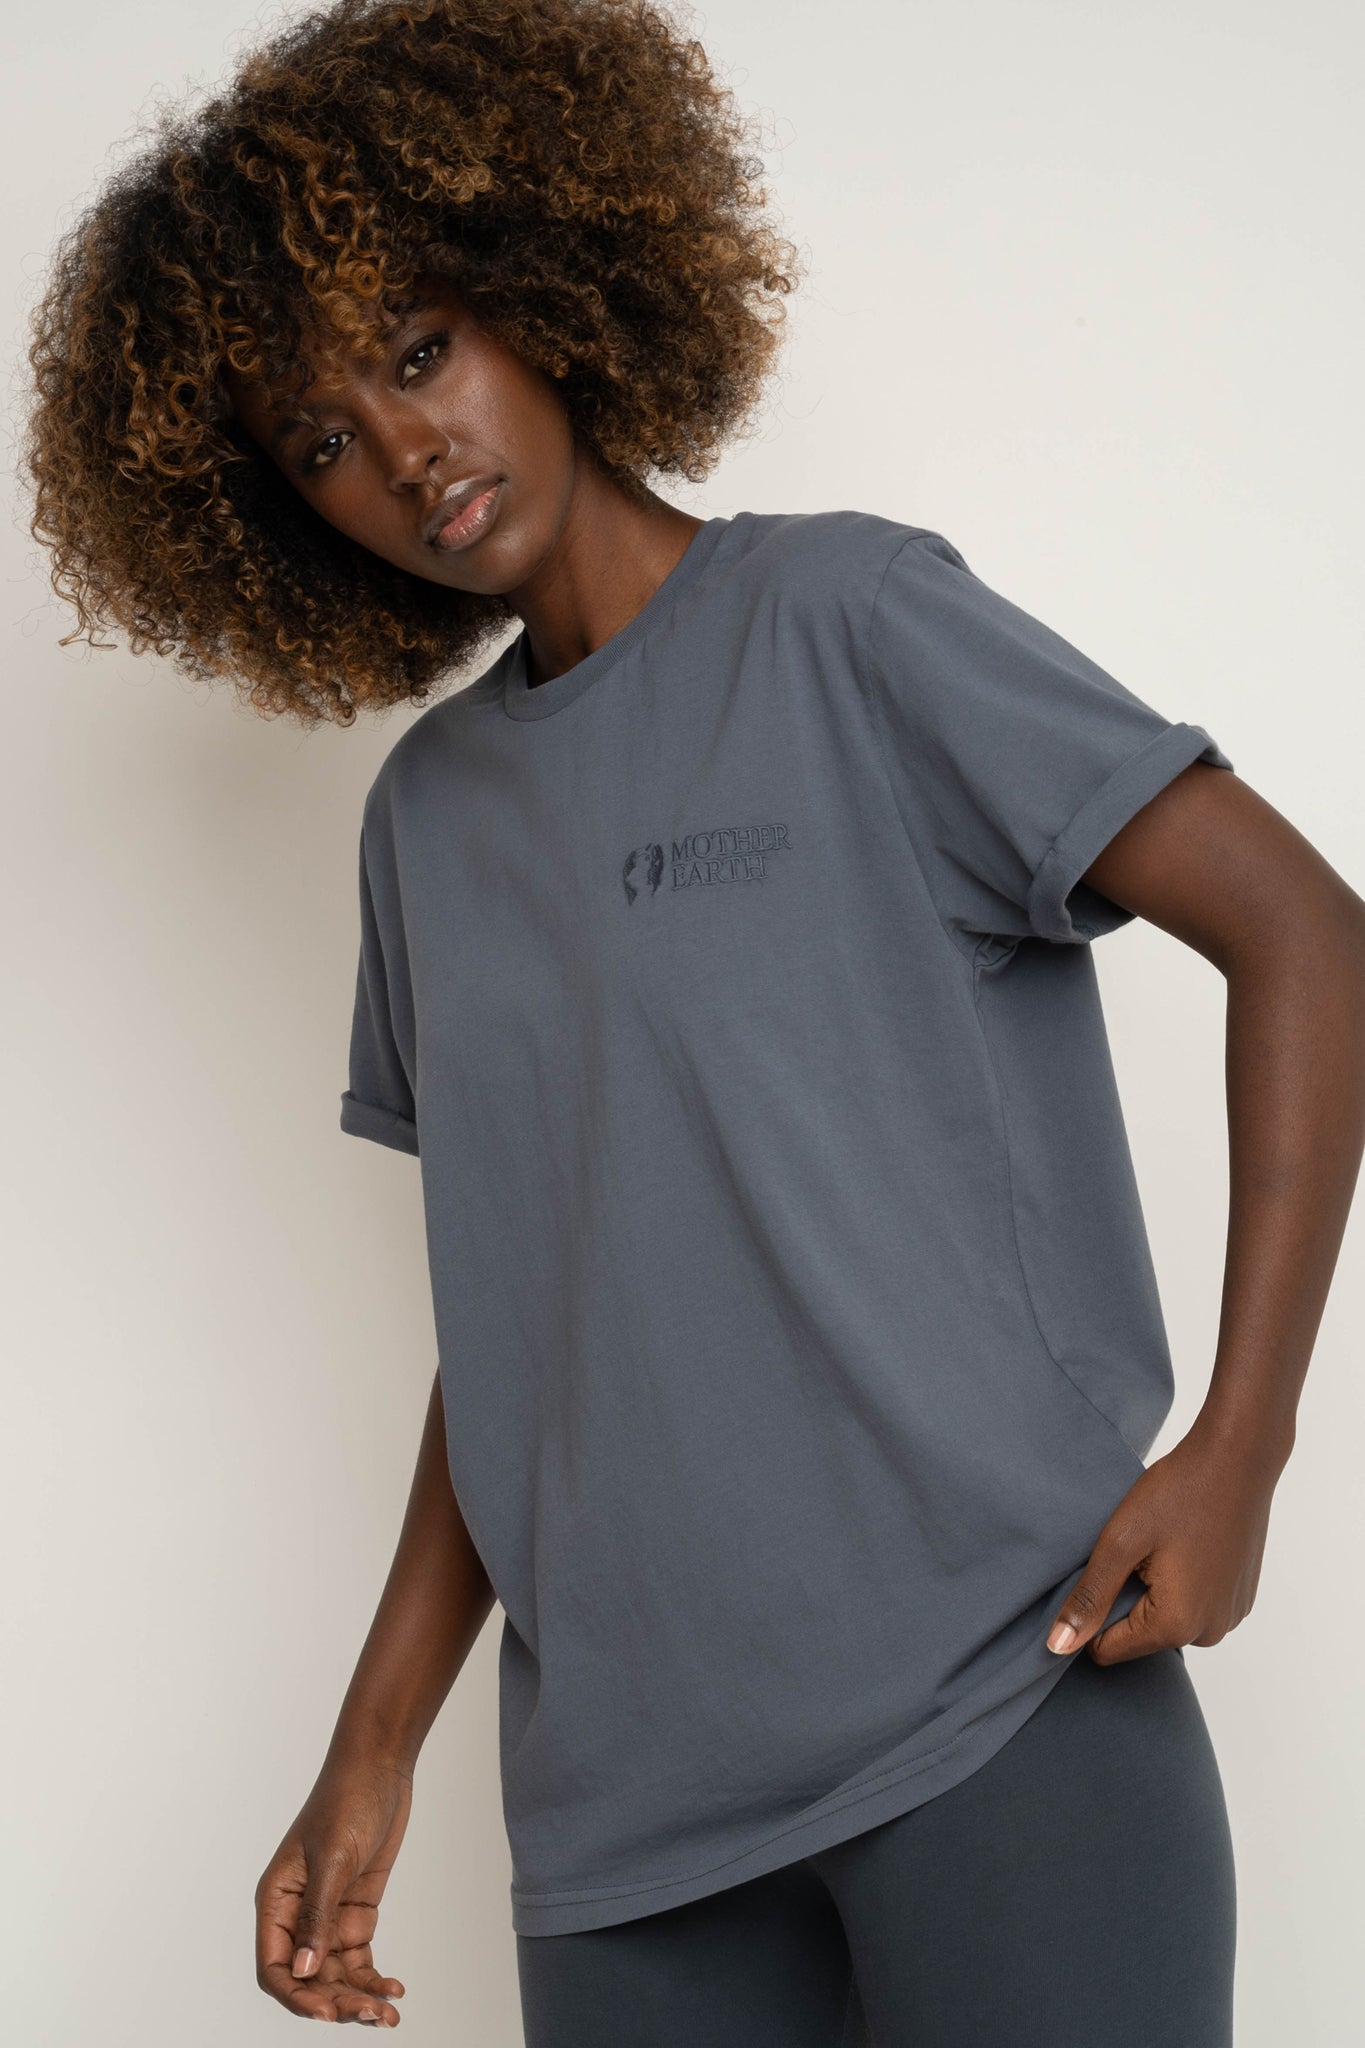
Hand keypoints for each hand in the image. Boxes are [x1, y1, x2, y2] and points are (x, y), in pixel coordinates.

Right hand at [255, 1751, 413, 2025]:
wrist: (381, 1768)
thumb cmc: (347, 1800)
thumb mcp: (333, 1858)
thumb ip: (317, 1915)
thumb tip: (302, 1971)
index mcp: (276, 1900)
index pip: (274, 1966)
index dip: (296, 1996)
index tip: (326, 2012)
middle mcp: (297, 1914)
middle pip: (308, 1978)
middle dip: (336, 2002)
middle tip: (370, 2015)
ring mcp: (328, 1915)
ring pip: (335, 1975)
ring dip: (358, 1997)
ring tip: (388, 2014)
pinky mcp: (355, 1912)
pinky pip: (358, 1959)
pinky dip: (373, 1978)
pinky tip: (394, 1991)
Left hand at [1044, 1415, 1288, 1664]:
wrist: (1238, 1458)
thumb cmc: (1178, 1492)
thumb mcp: (1120, 1542)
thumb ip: (1089, 1598)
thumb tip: (1058, 1647)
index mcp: (1176, 1625)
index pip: (1108, 1650)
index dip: (1092, 1614)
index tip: (1102, 1570)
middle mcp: (1209, 1633)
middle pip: (1140, 1636)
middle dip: (1126, 1599)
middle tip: (1134, 1551)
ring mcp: (1230, 1616)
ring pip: (1167, 1620)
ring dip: (1153, 1591)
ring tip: (1160, 1545)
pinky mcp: (1240, 1599)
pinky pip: (1194, 1606)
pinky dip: (1182, 1583)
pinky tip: (1184, 1545)